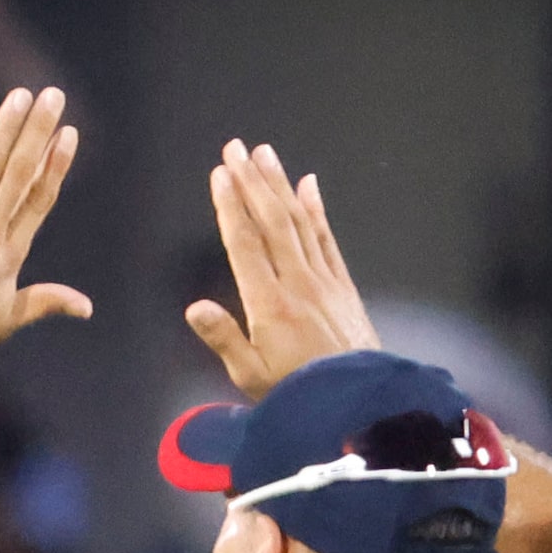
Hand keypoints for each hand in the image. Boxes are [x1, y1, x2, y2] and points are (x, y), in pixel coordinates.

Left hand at [0, 87, 89, 357]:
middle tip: (53, 96)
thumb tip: (87, 306)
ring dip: (4, 130)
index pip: (39, 198)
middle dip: (38, 132)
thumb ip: (47, 301)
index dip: (55, 163)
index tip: (68, 133)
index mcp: (11, 251)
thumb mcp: (8, 318)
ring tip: (20, 97)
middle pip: (19, 174)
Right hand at [184, 139, 379, 399]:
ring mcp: (324, 280)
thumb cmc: (296, 395)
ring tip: (265, 154)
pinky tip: (308, 185)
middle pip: (271, 222)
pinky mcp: (343, 284)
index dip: (230, 207)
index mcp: (269, 304)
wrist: (357, 404)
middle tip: (236, 148)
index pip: (244, 245)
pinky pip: (327, 238)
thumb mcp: (250, 377)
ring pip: (298, 222)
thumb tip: (195, 308)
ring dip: (279, 185)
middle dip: (252, 182)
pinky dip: (316, 209)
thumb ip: (224, 339)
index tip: (219, 175)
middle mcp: (297, 282)